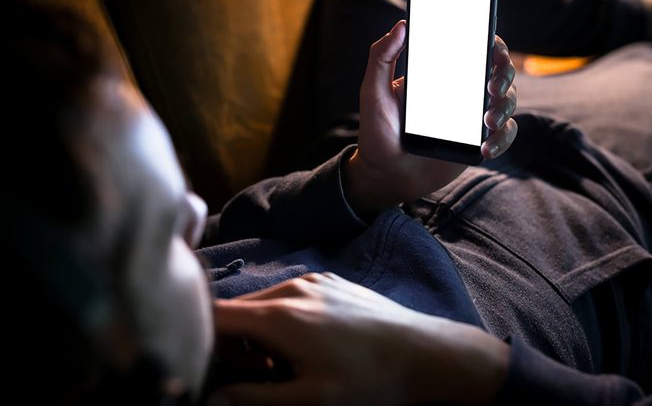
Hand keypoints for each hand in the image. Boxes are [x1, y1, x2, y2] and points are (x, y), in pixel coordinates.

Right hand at [210, 273, 509, 405]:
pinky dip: (286, 318)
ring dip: (262, 332)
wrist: (425, 351)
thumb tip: (212, 399)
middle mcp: (292, 288)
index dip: (204, 341)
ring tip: (289, 363)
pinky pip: (292, 295)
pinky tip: (311, 344)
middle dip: (237, 343)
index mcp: (280, 314)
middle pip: (240, 310)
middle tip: (261, 375)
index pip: (216, 314)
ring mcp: (314, 280)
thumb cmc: (369, 380)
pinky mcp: (331, 281)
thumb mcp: (310, 400)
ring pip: (266, 303)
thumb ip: (255, 399)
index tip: (213, 366)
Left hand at [343, 20, 517, 216]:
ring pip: (507, 101)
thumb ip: (381, 57)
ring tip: (488, 121)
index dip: (492, 44)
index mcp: (442, 72)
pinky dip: (503, 138)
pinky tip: (486, 147)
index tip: (492, 48)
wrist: (384, 174)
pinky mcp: (479, 142)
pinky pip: (504, 134)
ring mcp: (473, 116)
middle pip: (500, 71)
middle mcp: (463, 90)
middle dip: (504, 74)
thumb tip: (401, 25)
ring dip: (505, 107)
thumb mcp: (374, 92)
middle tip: (492, 87)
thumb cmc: (378, 131)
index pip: (475, 48)